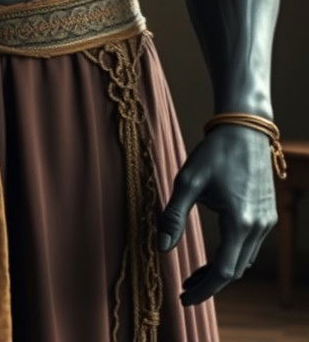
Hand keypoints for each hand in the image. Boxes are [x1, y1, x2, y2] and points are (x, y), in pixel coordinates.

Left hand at [158, 125, 276, 303]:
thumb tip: (161, 247)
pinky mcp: (267, 214)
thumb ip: (174, 216)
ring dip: (221, 271)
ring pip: (244, 260)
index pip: (223, 272)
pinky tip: (214, 251)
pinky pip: (250, 246)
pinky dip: (232, 255)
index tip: (184, 298)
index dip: (203, 290)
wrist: (245, 130)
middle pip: (235, 270)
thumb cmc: (214, 154)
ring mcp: (267, 222)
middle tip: (184, 289)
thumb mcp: (188, 182)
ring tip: (194, 274)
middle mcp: (259, 228)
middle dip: (209, 284)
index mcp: (240, 223)